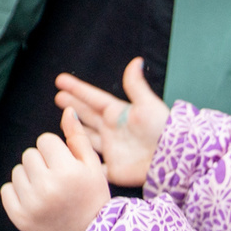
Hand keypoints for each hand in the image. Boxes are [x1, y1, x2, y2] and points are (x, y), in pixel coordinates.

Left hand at [0, 111, 113, 230]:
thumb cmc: (93, 197)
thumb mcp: (93, 167)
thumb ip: (77, 137)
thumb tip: (66, 109)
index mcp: (67, 172)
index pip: (45, 140)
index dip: (56, 150)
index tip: (65, 164)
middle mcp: (46, 188)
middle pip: (29, 154)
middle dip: (43, 162)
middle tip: (58, 179)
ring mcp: (30, 205)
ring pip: (17, 170)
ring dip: (30, 176)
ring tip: (49, 191)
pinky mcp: (19, 218)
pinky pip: (6, 189)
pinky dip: (18, 192)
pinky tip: (36, 200)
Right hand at [55, 57, 168, 188]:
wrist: (172, 160)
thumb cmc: (162, 130)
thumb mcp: (148, 104)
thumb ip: (136, 85)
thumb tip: (136, 60)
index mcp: (119, 113)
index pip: (93, 98)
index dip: (77, 89)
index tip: (60, 80)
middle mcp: (112, 130)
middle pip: (87, 115)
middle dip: (72, 106)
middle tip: (58, 96)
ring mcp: (111, 150)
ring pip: (86, 137)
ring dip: (74, 129)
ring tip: (63, 120)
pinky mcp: (113, 169)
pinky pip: (93, 164)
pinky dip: (82, 158)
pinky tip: (70, 153)